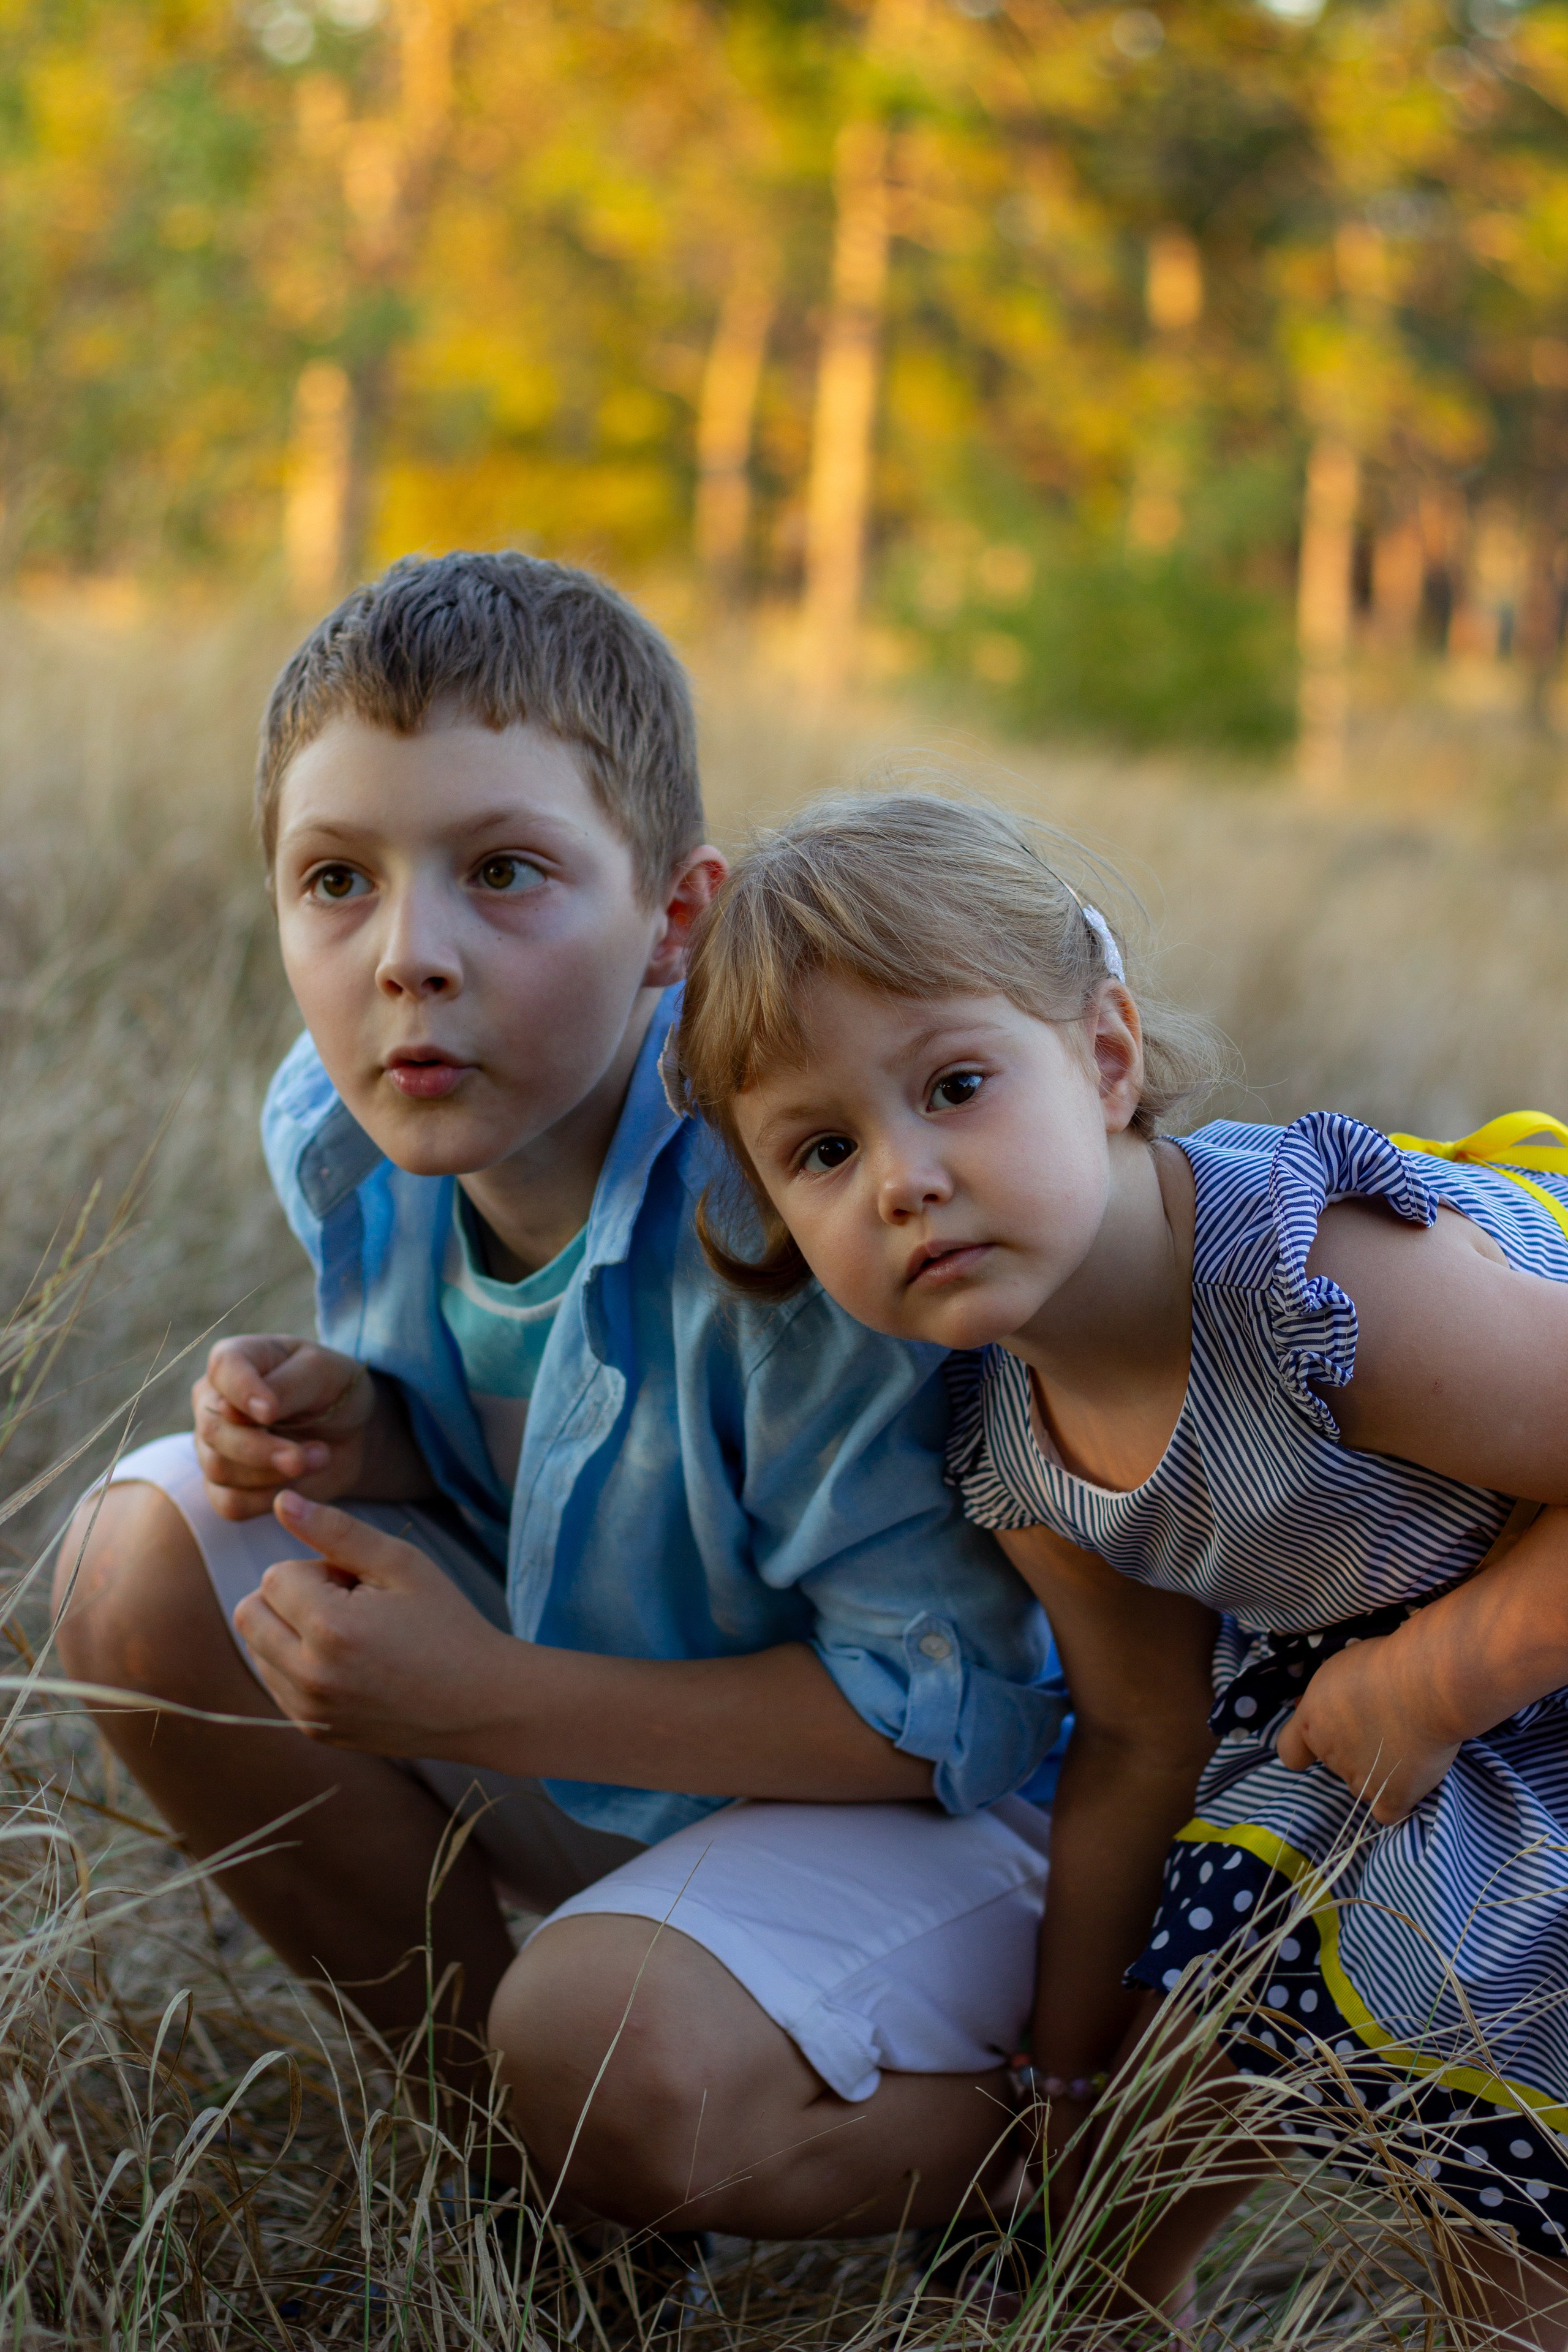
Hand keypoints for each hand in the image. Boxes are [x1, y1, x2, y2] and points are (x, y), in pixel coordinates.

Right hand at [192, 1337, 377, 1519]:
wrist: (350, 1431)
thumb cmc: (333, 1390)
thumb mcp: (325, 1374)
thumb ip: (288, 1385)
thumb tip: (250, 1410)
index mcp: (236, 1359)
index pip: (224, 1367)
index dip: (243, 1391)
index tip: (270, 1413)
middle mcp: (212, 1401)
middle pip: (216, 1431)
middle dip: (263, 1450)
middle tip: (308, 1456)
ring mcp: (213, 1445)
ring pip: (221, 1470)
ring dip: (275, 1474)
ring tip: (320, 1458)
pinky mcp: (224, 1485)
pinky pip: (230, 1503)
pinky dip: (267, 1501)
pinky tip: (298, 1487)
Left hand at [233, 1491, 515, 1755]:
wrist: (479, 1703)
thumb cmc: (446, 1624)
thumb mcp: (401, 1564)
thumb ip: (336, 1530)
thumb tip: (280, 1500)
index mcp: (330, 1630)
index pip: (275, 1576)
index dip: (318, 1570)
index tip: (360, 1586)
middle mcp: (309, 1677)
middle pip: (250, 1612)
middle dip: (291, 1598)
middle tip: (348, 1607)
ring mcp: (308, 1711)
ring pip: (256, 1649)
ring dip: (290, 1633)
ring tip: (350, 1636)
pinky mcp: (312, 1731)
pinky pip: (275, 1683)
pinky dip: (298, 1665)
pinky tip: (348, 1664)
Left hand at [1275, 1634, 1459, 1823]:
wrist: (1426, 1684)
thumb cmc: (1385, 1664)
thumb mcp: (1341, 1668)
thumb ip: (1330, 1697)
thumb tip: (1329, 1709)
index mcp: (1312, 1722)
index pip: (1290, 1751)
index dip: (1305, 1746)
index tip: (1326, 1732)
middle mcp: (1330, 1754)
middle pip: (1335, 1764)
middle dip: (1353, 1749)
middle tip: (1383, 1726)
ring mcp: (1361, 1780)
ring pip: (1362, 1786)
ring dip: (1376, 1773)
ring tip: (1406, 1745)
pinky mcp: (1392, 1797)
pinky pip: (1386, 1813)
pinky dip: (1396, 1800)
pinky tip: (1410, 1779)